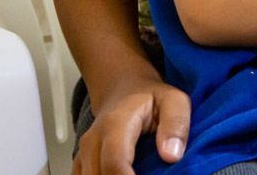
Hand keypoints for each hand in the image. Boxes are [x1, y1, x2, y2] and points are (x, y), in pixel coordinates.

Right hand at [71, 74, 190, 174]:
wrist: (123, 91)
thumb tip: (172, 156)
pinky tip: (126, 174)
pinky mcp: (80, 164)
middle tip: (150, 173)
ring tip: (140, 173)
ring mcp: (82, 154)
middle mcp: (92, 141)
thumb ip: (176, 123)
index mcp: (115, 124)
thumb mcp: (173, 100)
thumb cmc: (150, 97)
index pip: (114, 163)